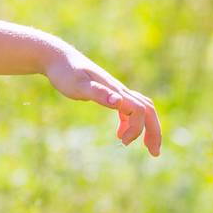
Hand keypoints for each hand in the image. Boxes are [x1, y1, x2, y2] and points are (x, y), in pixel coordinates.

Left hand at [43, 44, 162, 156]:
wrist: (58, 59)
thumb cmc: (66, 73)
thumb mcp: (79, 85)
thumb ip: (98, 93)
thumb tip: (118, 102)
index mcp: (116, 90)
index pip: (139, 110)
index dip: (137, 128)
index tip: (122, 142)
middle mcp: (120, 90)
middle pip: (148, 110)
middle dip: (154, 131)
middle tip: (154, 153)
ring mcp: (116, 91)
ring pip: (141, 109)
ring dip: (146, 128)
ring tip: (145, 147)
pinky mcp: (109, 93)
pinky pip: (128, 109)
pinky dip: (130, 123)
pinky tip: (120, 134)